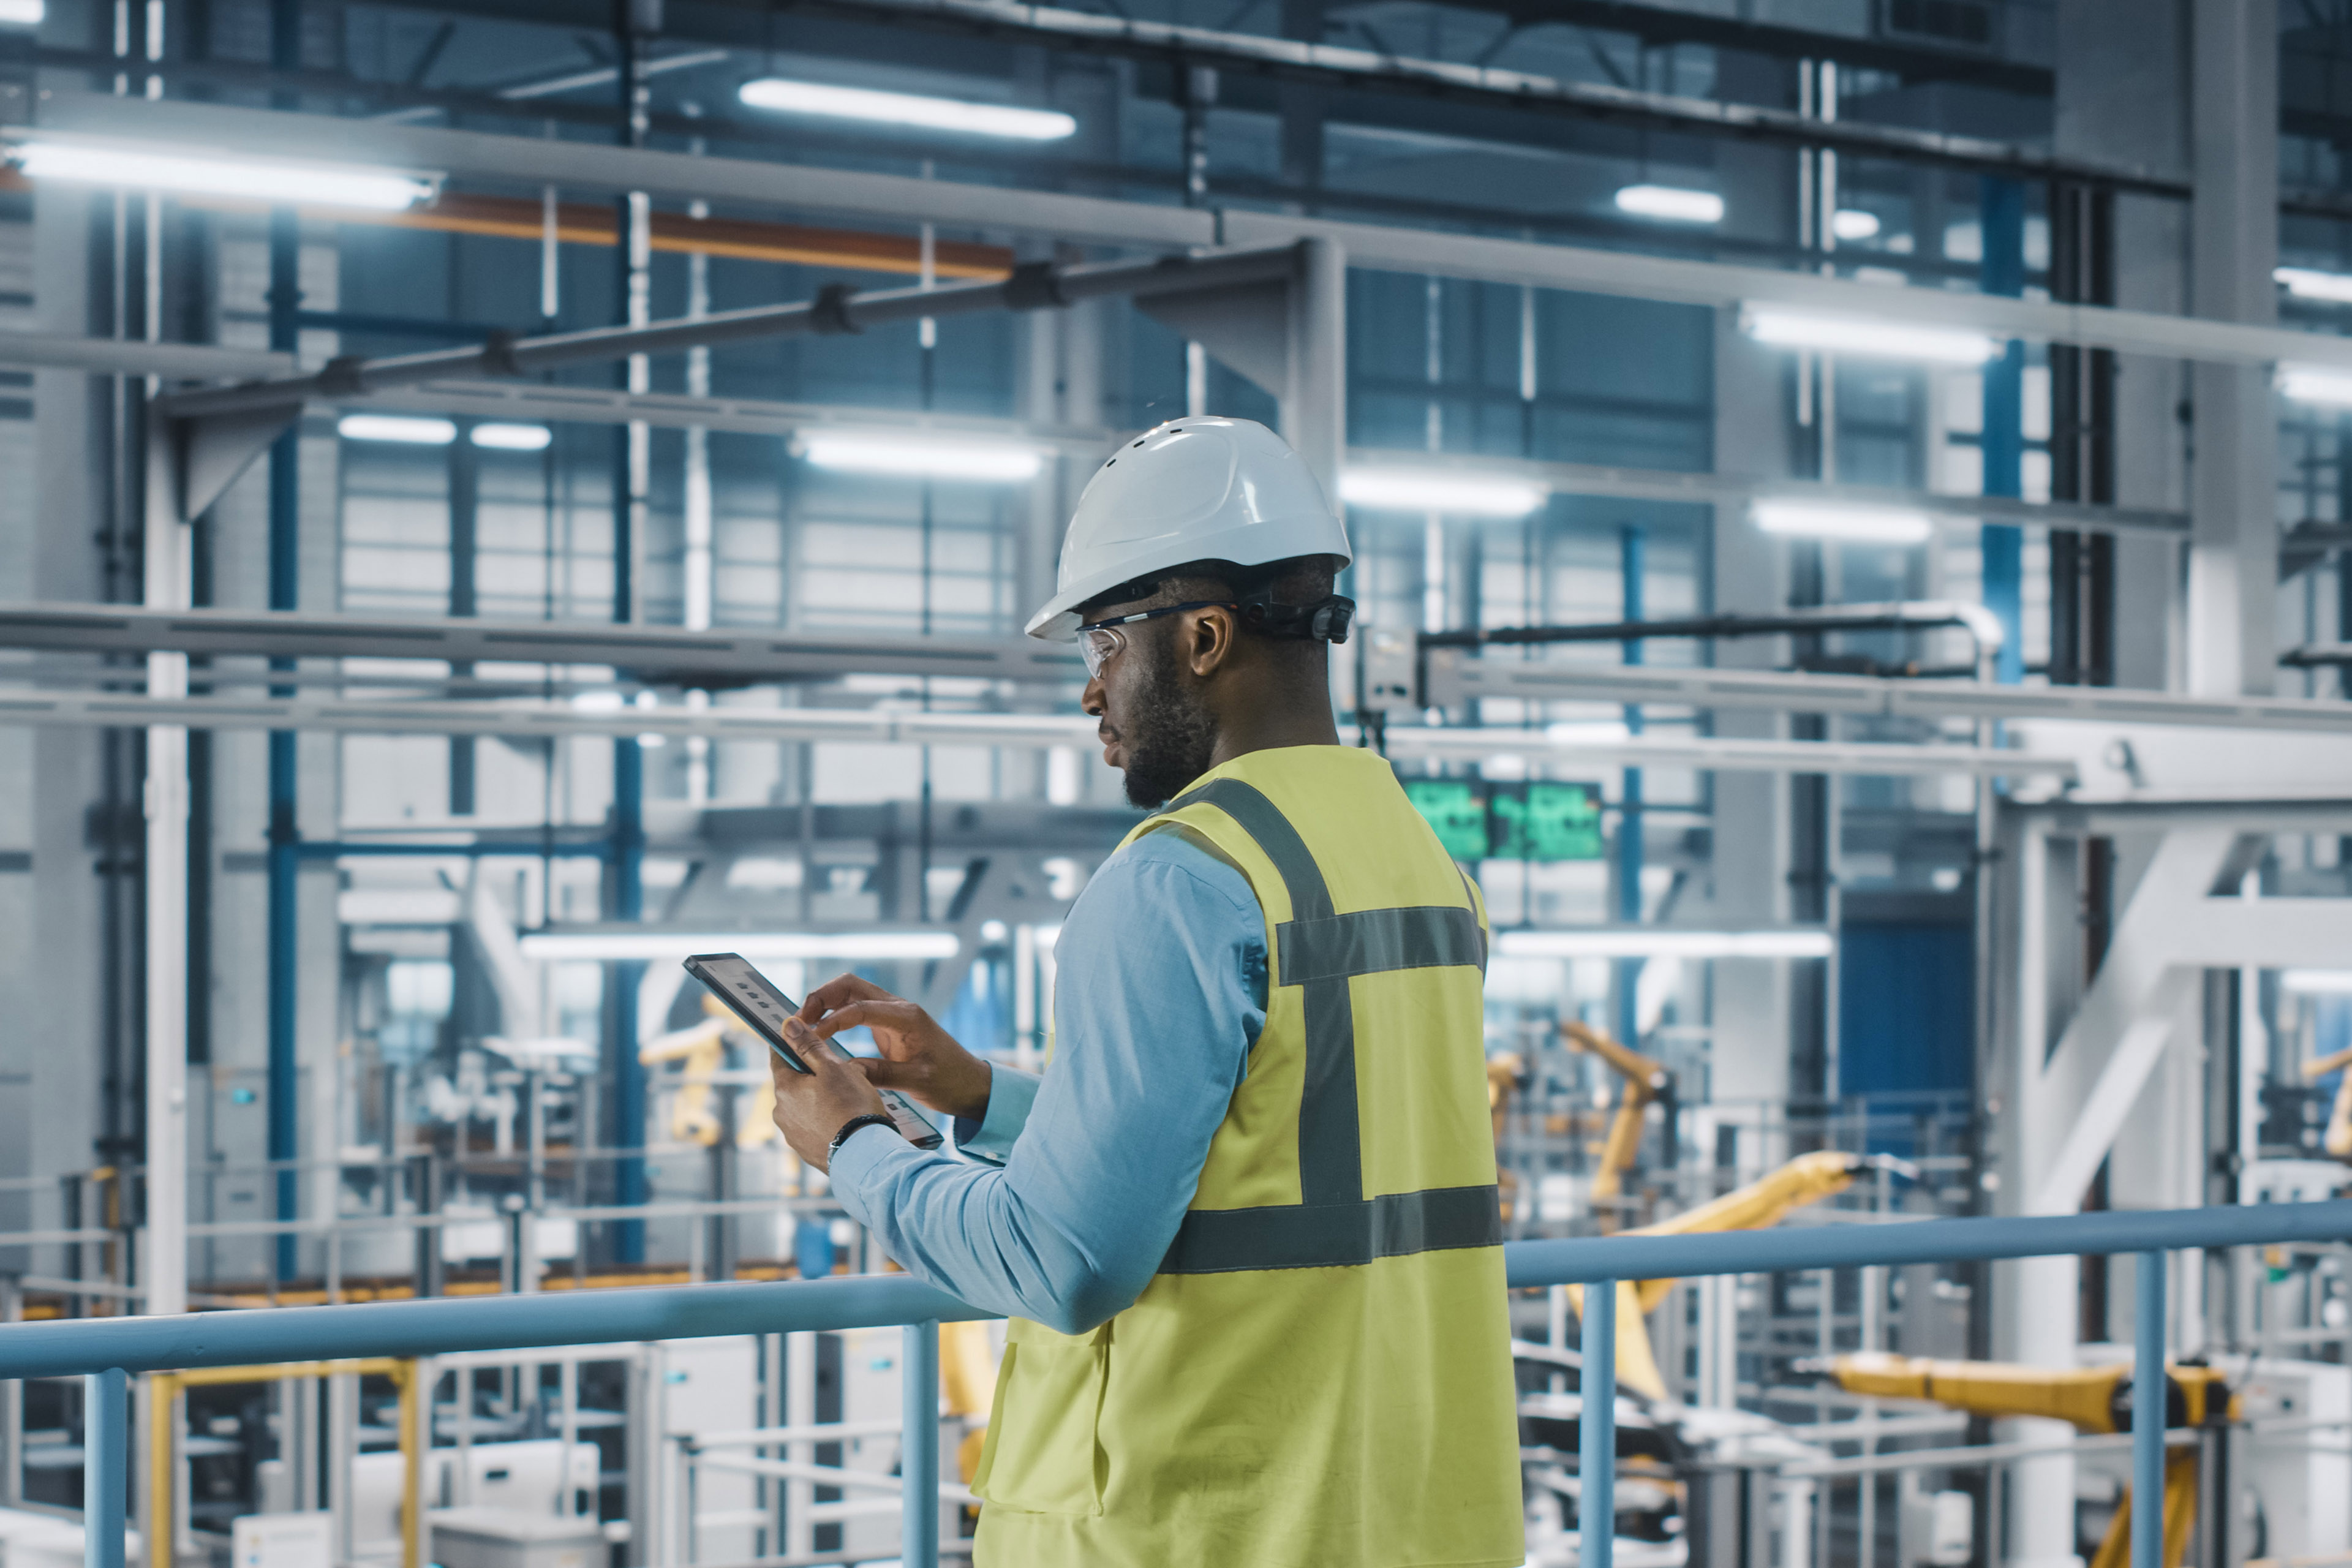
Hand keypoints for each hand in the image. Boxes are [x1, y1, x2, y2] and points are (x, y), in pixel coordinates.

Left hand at [769, 1019, 890, 1172]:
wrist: (865, 1155)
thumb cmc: (851, 1106)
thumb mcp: (833, 1067)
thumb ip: (808, 1045)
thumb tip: (787, 1025)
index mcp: (784, 1089)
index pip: (778, 1056)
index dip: (791, 1043)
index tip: (801, 1036)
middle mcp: (781, 1113)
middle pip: (794, 1083)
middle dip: (813, 1075)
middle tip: (840, 1073)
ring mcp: (793, 1135)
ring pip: (805, 1106)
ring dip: (820, 1099)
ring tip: (848, 1100)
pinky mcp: (806, 1151)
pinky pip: (814, 1127)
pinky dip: (826, 1120)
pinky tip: (846, 1120)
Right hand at [797, 973, 991, 1122]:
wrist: (972, 1084)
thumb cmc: (950, 1081)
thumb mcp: (917, 1082)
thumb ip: (881, 1075)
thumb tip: (843, 1071)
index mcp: (907, 1017)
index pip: (859, 1009)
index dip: (832, 1021)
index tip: (812, 1037)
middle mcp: (899, 1008)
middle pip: (850, 986)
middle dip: (821, 998)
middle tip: (799, 1021)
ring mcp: (893, 1014)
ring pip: (851, 993)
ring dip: (826, 1003)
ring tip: (805, 1025)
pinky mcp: (889, 1024)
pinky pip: (857, 1009)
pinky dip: (835, 1014)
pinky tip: (821, 1031)